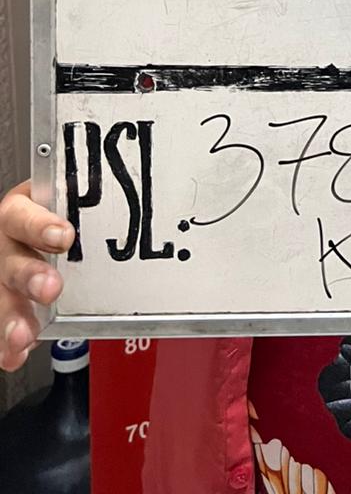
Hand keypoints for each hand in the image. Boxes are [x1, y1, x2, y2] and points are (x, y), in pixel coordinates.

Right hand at [0, 180, 74, 370]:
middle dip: (30, 276)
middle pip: (12, 260)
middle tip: (51, 288)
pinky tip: (17, 353)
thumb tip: (137, 197)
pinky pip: (2, 324)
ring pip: (4, 295)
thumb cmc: (58, 217)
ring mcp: (3, 275)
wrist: (43, 237)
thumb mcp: (69, 205)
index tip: (65, 237)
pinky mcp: (6, 301)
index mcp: (21, 213)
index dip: (40, 226)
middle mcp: (7, 245)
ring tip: (25, 334)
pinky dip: (9, 344)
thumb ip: (89, 207)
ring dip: (14, 316)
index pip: (23, 215)